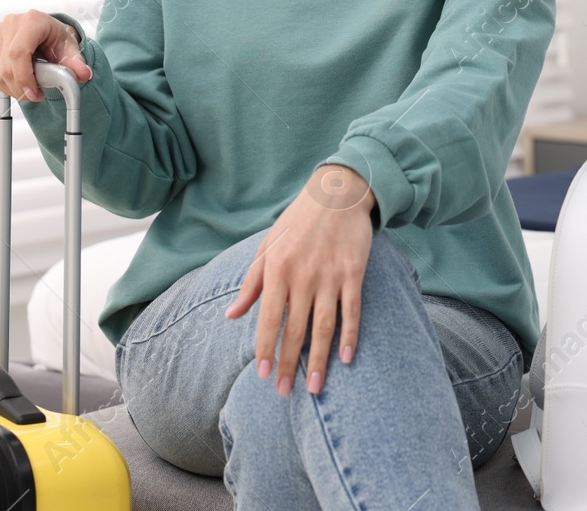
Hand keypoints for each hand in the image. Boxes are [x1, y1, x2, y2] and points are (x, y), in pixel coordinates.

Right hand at [0, 10, 91, 100]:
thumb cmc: (56, 37)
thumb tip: (84, 74)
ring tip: (29, 89)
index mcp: (32, 21)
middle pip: (6, 66)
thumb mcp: (70, 48)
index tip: (34, 93)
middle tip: (36, 95)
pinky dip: (2, 84)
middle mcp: (10, 23)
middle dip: (20, 88)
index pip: (18, 53)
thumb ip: (77, 63)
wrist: (45, 31)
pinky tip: (16, 83)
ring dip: (11, 89)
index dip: (24, 77)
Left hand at [224, 164, 375, 395]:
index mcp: (277, 269)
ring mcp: (330, 275)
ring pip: (324, 326)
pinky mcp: (354, 272)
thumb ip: (251, 283)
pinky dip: (350, 335)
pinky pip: (352, 310)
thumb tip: (232, 315)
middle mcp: (302, 275)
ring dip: (319, 359)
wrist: (336, 193)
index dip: (265, 348)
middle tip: (284, 392)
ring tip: (316, 387)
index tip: (262, 375)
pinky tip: (345, 358)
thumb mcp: (267, 246)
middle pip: (295, 329)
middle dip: (288, 364)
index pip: (268, 318)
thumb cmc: (297, 220)